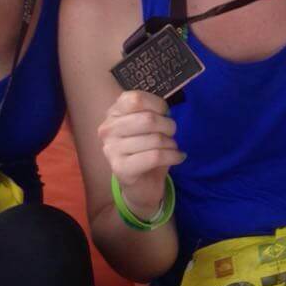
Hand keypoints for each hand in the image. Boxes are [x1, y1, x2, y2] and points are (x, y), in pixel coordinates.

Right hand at [98, 90, 183, 219]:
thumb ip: (152, 112)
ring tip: (172, 148)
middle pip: (148, 119)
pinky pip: (155, 156)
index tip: (164, 114)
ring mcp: (111, 150)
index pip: (136, 99)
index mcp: (113, 113)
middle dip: (168, 126)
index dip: (157, 105)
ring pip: (154, 139)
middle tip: (172, 134)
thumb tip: (165, 111)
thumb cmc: (145, 151)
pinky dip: (173, 156)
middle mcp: (107, 129)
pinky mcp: (120, 169)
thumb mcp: (148, 126)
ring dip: (171, 144)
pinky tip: (177, 157)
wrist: (141, 186)